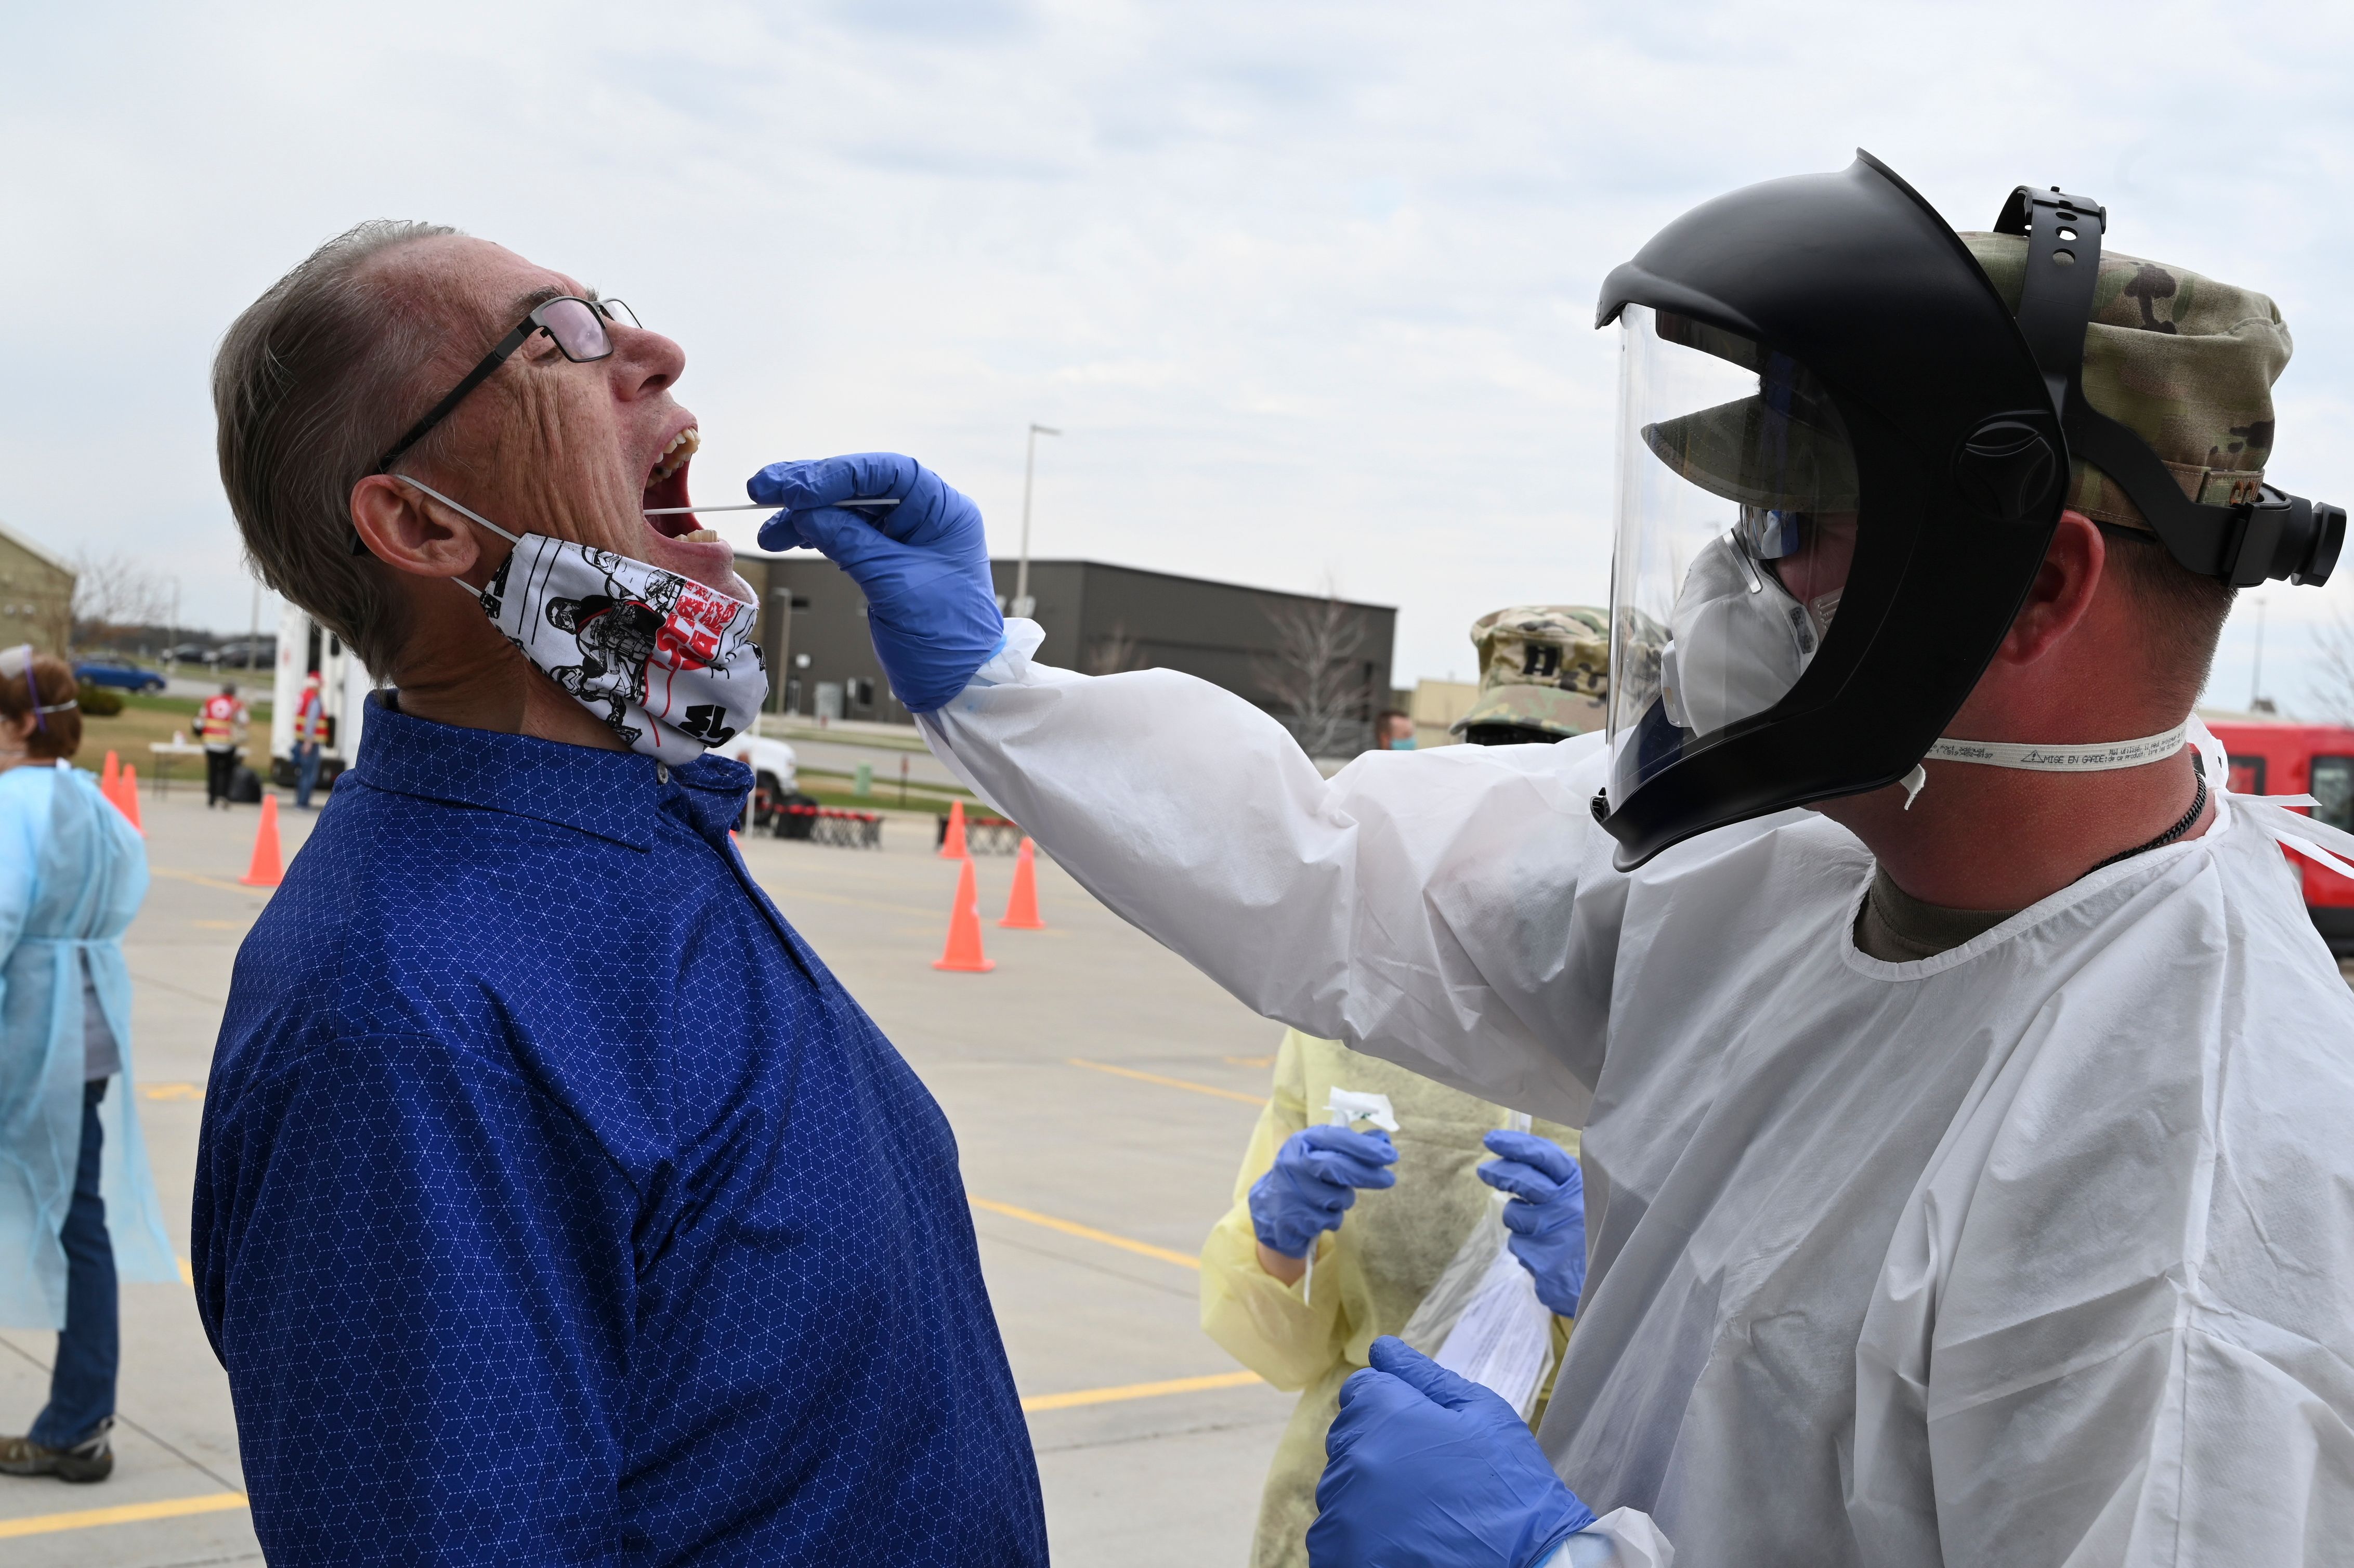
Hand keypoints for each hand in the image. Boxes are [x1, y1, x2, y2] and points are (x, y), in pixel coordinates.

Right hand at [745, 453, 1003, 713]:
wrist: (958, 683)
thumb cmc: (945, 637)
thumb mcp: (893, 585)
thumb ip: (849, 542)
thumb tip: (804, 511)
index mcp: (943, 511)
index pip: (887, 472)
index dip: (837, 473)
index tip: (795, 488)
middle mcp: (925, 515)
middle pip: (861, 485)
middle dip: (810, 486)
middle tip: (763, 487)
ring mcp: (905, 535)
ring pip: (846, 509)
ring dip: (803, 515)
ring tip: (768, 529)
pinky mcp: (887, 557)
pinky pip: (845, 533)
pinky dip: (814, 534)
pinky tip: (785, 537)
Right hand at [1249, 1124, 1397, 1259]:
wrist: (1272, 1207)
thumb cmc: (1307, 1176)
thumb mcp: (1324, 1155)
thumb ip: (1353, 1147)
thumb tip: (1384, 1141)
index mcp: (1302, 1142)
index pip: (1337, 1138)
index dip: (1365, 1147)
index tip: (1391, 1155)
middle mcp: (1293, 1162)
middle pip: (1337, 1167)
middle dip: (1367, 1174)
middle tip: (1389, 1179)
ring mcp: (1290, 1190)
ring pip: (1335, 1197)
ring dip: (1345, 1200)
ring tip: (1334, 1198)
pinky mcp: (1292, 1217)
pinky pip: (1328, 1219)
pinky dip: (1333, 1218)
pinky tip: (1322, 1213)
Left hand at [1309, 1336, 1595, 1567]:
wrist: (1529, 1564)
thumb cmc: (1510, 1485)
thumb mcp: (1482, 1415)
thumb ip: (1426, 1378)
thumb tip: (1382, 1350)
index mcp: (1384, 1414)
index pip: (1361, 1392)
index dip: (1392, 1406)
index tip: (1422, 1431)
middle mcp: (1353, 1460)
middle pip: (1350, 1437)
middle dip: (1381, 1445)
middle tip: (1429, 1474)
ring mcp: (1342, 1512)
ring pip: (1342, 1485)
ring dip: (1370, 1491)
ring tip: (1420, 1511)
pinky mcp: (1339, 1554)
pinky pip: (1334, 1532)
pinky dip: (1359, 1533)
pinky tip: (1402, 1538)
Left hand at [1478, 1130, 1585, 1316]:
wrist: (1611, 1283)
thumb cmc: (1591, 1237)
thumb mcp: (1587, 1202)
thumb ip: (1558, 1183)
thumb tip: (1512, 1162)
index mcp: (1581, 1188)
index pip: (1544, 1157)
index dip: (1516, 1146)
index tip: (1491, 1139)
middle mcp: (1569, 1208)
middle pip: (1523, 1181)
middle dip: (1500, 1173)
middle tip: (1484, 1170)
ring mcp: (1555, 1237)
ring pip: (1514, 1217)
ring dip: (1520, 1222)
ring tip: (1545, 1233)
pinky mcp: (1543, 1264)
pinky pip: (1519, 1247)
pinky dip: (1528, 1249)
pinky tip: (1549, 1256)